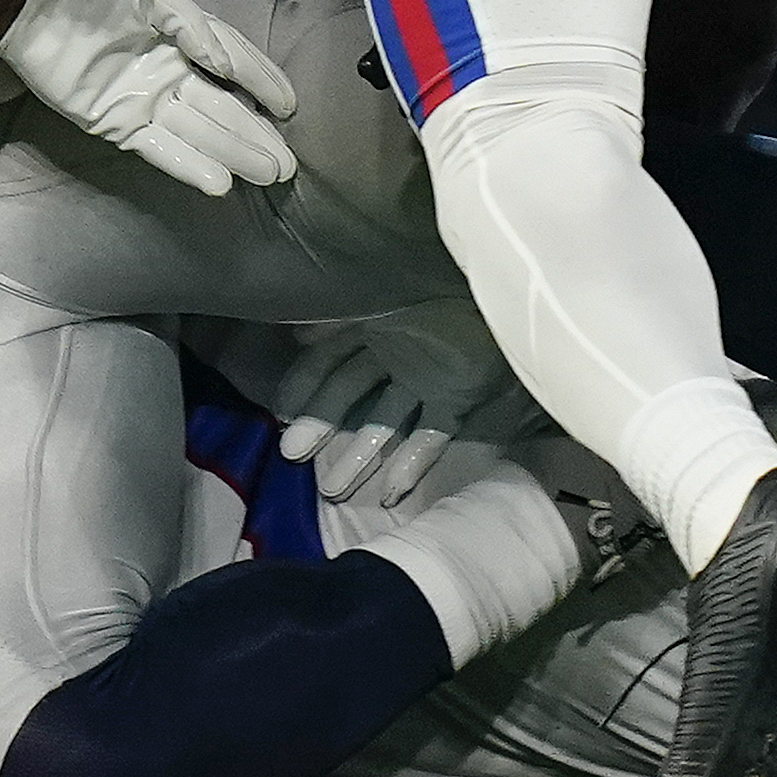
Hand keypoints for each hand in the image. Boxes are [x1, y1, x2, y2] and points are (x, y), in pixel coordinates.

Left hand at [0, 0, 298, 195]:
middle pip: (223, 110)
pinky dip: (190, 166)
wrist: (36, 11)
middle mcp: (173, 74)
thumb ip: (195, 30)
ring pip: (201, 134)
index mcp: (185, 39)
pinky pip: (162, 150)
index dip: (263, 85)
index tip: (289, 108)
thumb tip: (228, 68)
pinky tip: (220, 184)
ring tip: (269, 175)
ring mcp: (148, 102)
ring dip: (234, 154)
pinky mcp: (120, 125)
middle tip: (288, 165)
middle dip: (256, 135)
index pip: (236, 66)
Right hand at [268, 304, 527, 505]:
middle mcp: (395, 355)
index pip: (330, 361)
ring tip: (333, 490)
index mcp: (376, 324)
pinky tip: (391, 491)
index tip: (279, 415)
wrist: (496, 286)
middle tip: (292, 457)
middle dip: (322, 426)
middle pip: (351, 395)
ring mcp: (425, 380)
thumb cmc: (435, 286)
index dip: (305, 386)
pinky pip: (433, 433)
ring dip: (360, 456)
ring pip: (385, 423)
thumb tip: (298, 335)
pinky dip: (412, 462)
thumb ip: (337, 315)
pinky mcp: (457, 398)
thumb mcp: (377, 292)